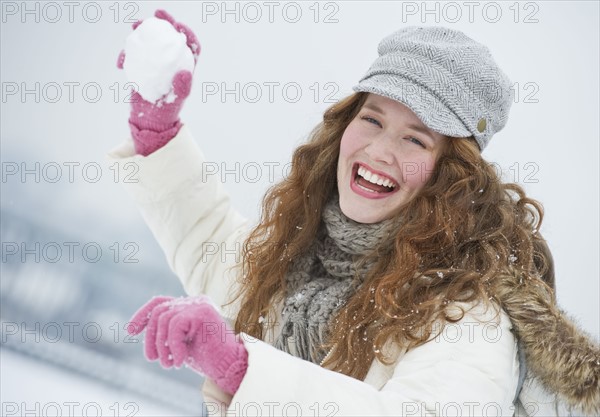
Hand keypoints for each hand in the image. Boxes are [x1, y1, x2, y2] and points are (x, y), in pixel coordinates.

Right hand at [116, 10, 200, 155]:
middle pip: (169, 37)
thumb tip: (184, 73)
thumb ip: (182, 87)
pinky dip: (127, 55)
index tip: (178, 25)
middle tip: (156, 14)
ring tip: (134, 27)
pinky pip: (134, 55)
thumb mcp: (176, 100)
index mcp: (184, 66)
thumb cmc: (167, 112)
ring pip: (151, 42)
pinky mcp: (142, 67)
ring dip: (142, 32)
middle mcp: (171, 62)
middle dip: (164, 22)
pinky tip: (121, 62)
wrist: (149, 121)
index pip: (190, 45)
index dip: (186, 32)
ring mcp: (156, 64)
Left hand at [127, 296, 248, 395]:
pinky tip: (179, 361)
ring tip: (168, 363)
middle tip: (153, 358)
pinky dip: (173, 346)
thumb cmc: (207, 357)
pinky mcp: (202, 313)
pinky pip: (175, 326)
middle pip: (159, 311)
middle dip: (150, 337)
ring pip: (164, 319)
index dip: (143, 315)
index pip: (160, 302)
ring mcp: (200, 305)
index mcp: (191, 306)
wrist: (230, 366)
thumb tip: (136, 328)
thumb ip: (166, 331)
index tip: (130, 331)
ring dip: (161, 346)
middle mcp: (196, 301)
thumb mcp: (180, 342)